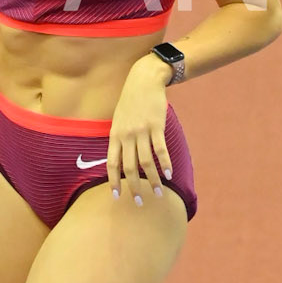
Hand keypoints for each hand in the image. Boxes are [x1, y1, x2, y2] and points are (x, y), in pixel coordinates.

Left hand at [106, 58, 172, 205]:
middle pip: (129, 167)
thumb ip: (119, 139)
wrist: (144, 81)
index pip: (112, 163)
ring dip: (153, 180)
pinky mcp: (156, 126)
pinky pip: (160, 149)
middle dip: (134, 186)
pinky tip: (169, 174)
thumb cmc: (131, 102)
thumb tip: (120, 160)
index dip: (114, 181)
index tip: (117, 196)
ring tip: (159, 192)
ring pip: (146, 161)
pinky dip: (165, 163)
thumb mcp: (118, 119)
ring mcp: (141, 131)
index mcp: (115, 135)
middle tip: (140, 201)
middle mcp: (127, 135)